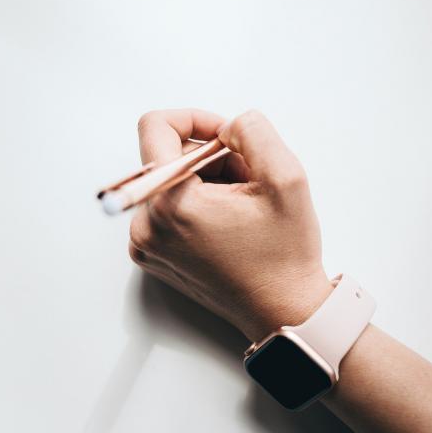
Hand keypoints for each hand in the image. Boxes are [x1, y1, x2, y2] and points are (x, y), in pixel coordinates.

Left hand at [128, 108, 331, 339]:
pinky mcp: (153, 255)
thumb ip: (253, 130)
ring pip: (171, 180)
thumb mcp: (286, 178)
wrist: (283, 313)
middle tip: (249, 182)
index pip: (156, 127)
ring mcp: (145, 244)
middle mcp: (145, 225)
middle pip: (169, 157)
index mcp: (170, 204)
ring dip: (209, 180)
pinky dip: (199, 202)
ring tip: (244, 206)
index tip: (228, 138)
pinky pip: (168, 206)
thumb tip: (225, 126)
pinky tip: (231, 222)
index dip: (196, 120)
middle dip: (212, 158)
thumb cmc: (285, 254)